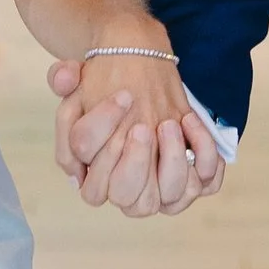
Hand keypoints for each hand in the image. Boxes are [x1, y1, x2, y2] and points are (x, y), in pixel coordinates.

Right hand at [48, 51, 224, 216]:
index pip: (91, 184)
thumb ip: (63, 79)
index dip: (105, 138)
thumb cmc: (108, 84)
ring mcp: (160, 184)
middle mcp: (125, 184)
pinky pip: (205, 181)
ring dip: (172, 162)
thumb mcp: (79, 77)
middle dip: (136, 163)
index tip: (124, 97)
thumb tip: (64, 79)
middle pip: (127, 199)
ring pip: (167, 199)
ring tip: (167, 124)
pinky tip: (190, 122)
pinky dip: (205, 155)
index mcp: (94, 173)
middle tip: (142, 126)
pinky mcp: (192, 173)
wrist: (138, 68)